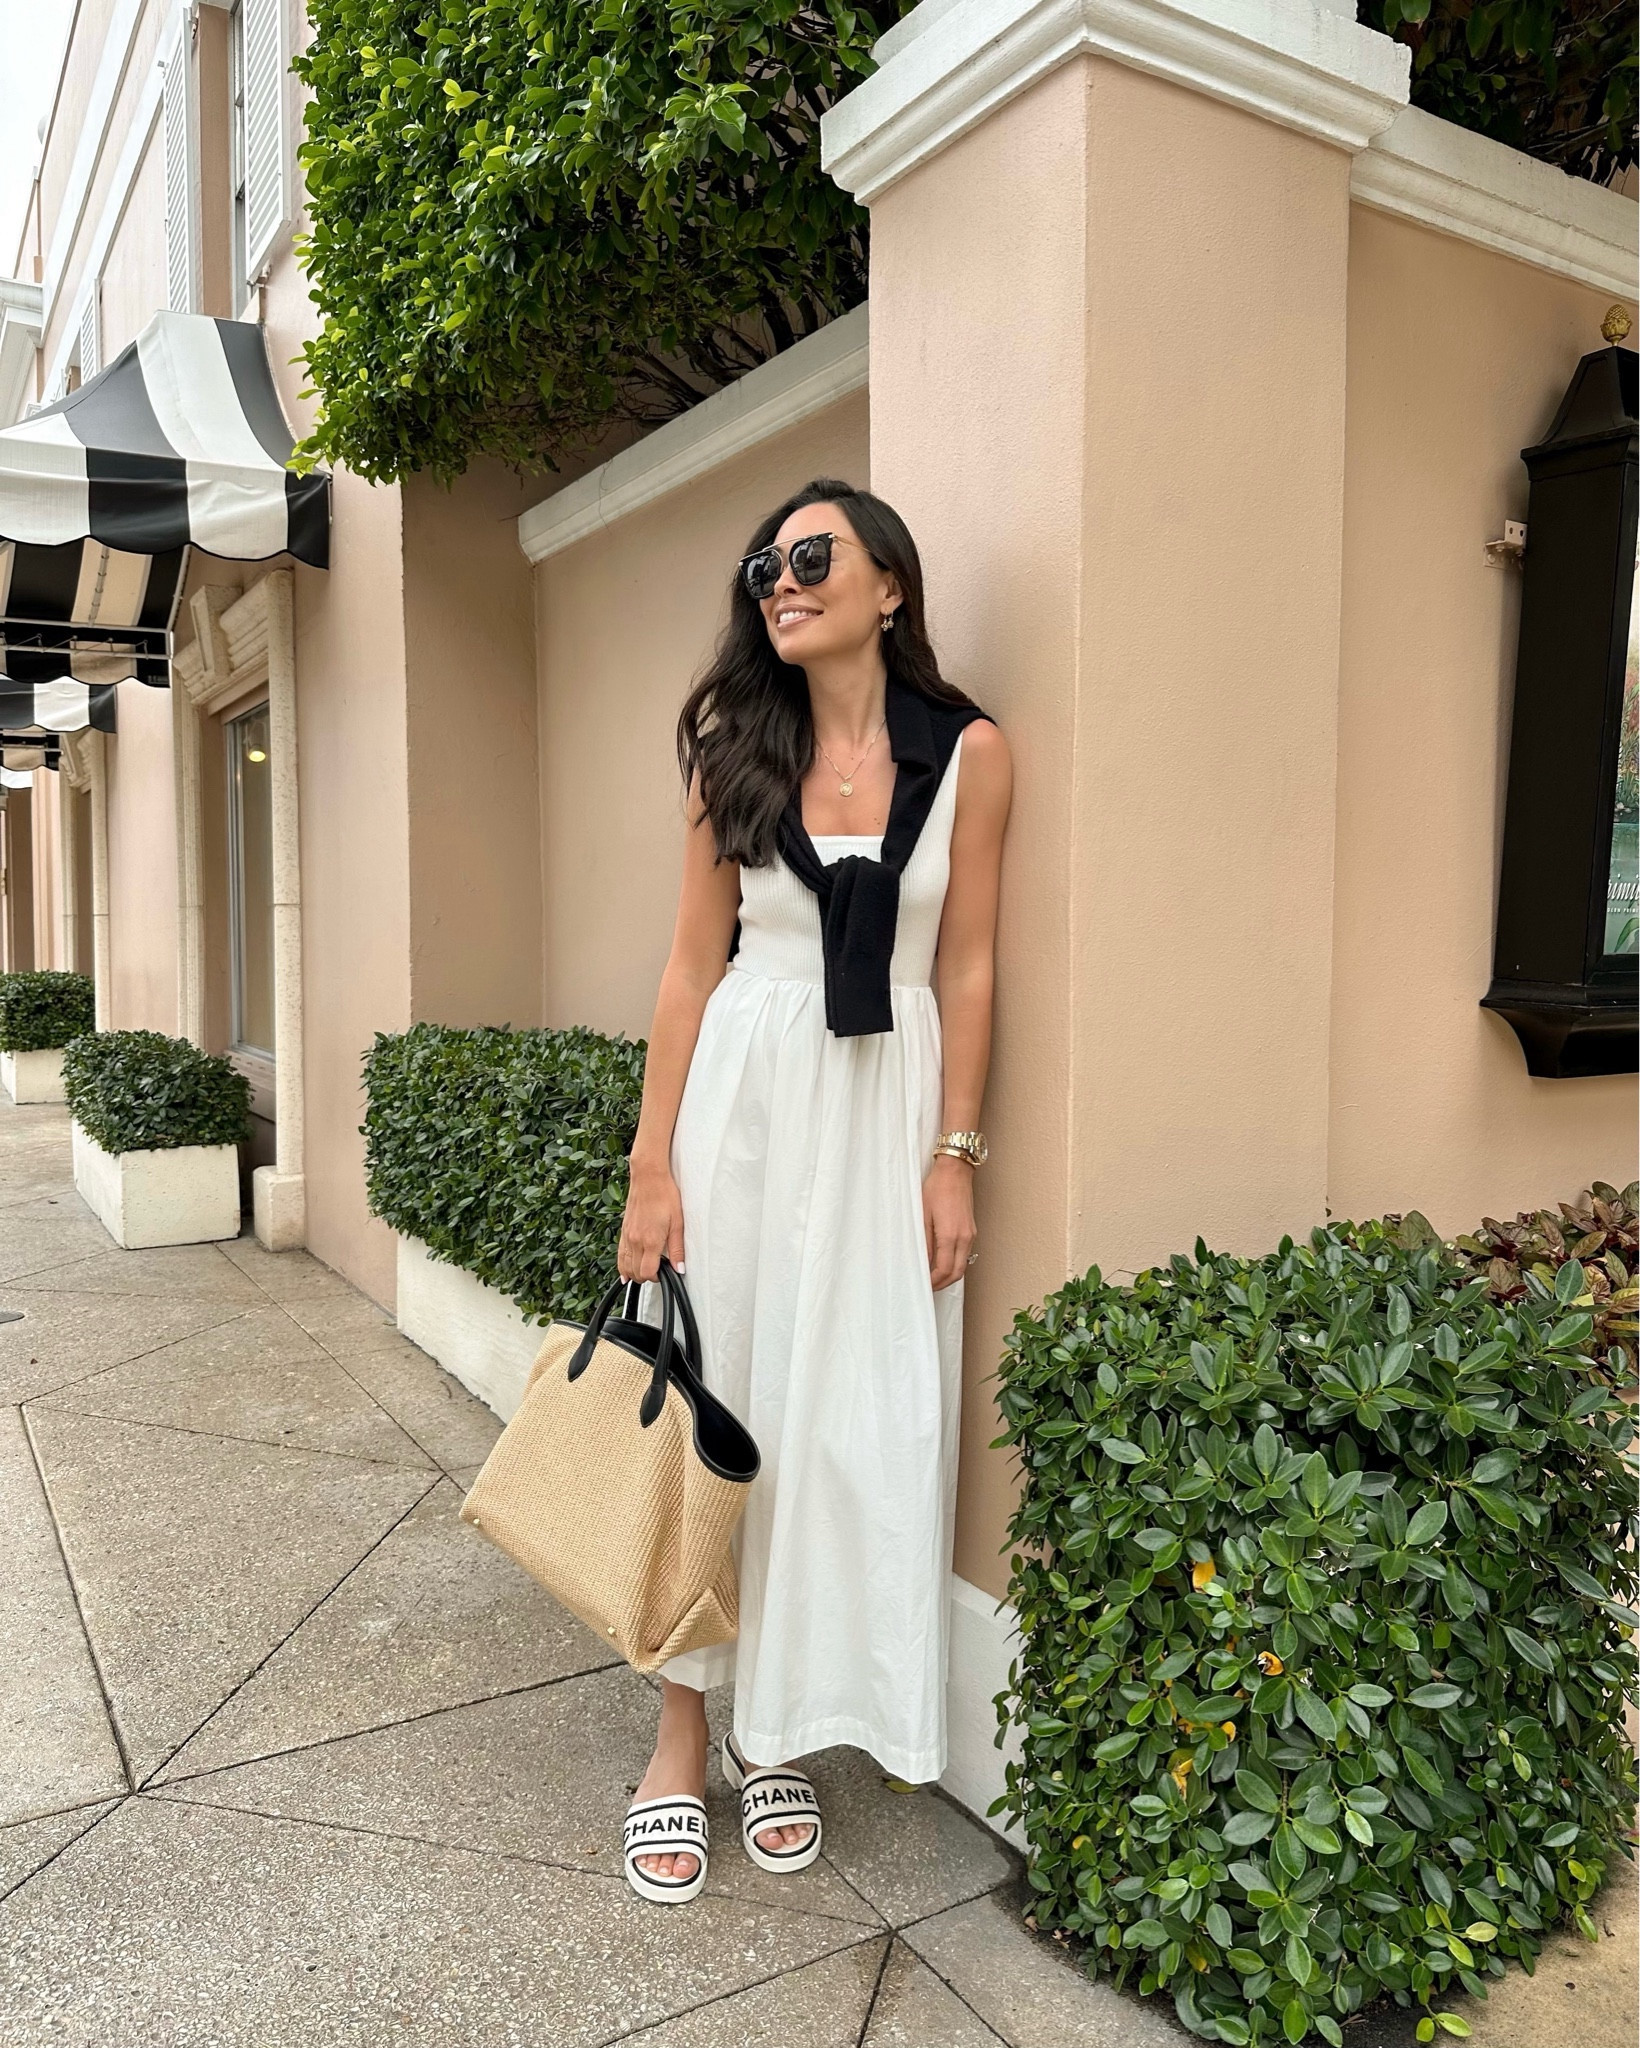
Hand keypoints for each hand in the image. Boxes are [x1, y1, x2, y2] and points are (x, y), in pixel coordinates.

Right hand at [620, 1158, 684, 1281]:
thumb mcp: (678, 1223)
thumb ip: (678, 1249)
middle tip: (659, 1271)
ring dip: (633, 1274)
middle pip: (634, 1273)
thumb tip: (680, 1268)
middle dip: (646, 1277)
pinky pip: (619, 1255)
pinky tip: (626, 1270)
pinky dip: (623, 1265)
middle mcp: (635, 1240)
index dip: (656, 1278)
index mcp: (650, 1240)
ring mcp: (627, 1236)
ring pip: (624, 1266)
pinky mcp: (624, 1230)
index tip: (665, 1273)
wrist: (648, 1177)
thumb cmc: (665, 1196)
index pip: (647, 1272)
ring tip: (645, 1272)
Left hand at [923, 1153, 975, 1291]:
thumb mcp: (923, 1215)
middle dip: (943, 1284)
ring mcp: (970, 1235)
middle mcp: (964, 1238)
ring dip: (950, 1275)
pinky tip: (943, 1261)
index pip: (943, 1269)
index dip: (933, 1281)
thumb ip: (925, 1242)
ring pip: (963, 1265)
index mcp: (950, 1235)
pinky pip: (965, 1254)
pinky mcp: (972, 1230)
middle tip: (929, 1287)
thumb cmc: (937, 1188)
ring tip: (934, 1276)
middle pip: (957, 1273)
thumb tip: (925, 1262)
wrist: (955, 1172)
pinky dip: (955, 1263)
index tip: (924, 1285)